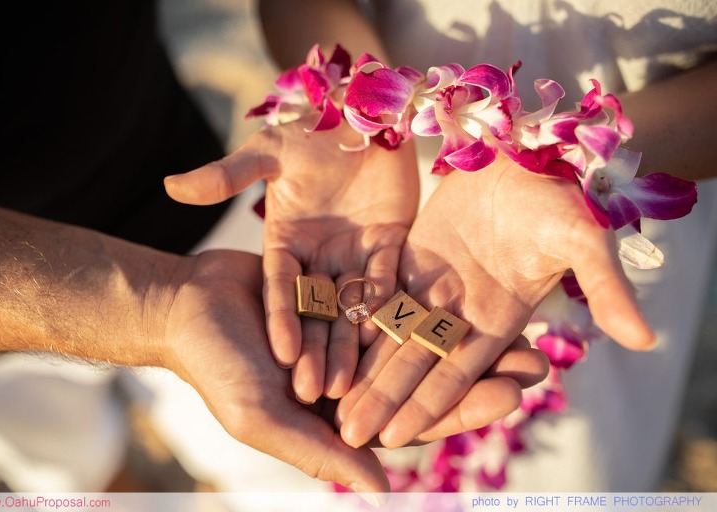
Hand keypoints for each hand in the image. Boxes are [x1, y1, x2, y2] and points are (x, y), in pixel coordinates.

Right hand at [157, 249, 545, 491]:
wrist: (186, 307)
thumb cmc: (217, 367)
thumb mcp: (263, 415)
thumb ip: (320, 452)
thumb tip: (381, 490)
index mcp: (341, 416)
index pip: (415, 419)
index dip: (463, 409)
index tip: (512, 396)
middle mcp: (353, 379)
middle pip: (428, 378)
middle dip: (480, 371)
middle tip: (539, 360)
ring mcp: (350, 337)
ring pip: (419, 336)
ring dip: (464, 332)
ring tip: (521, 322)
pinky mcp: (343, 297)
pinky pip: (392, 298)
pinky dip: (427, 296)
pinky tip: (464, 285)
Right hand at [159, 249, 388, 492]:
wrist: (185, 302)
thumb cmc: (219, 367)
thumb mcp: (263, 418)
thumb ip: (320, 454)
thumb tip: (383, 497)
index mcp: (324, 408)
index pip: (370, 414)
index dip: (365, 405)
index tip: (340, 396)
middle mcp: (332, 367)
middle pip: (368, 363)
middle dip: (336, 360)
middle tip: (293, 364)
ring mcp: (328, 325)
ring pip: (355, 322)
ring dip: (327, 327)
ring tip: (287, 336)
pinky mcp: (321, 288)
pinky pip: (341, 286)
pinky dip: (323, 291)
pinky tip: (303, 292)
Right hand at [165, 120, 419, 402]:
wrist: (359, 108)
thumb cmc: (309, 126)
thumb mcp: (268, 151)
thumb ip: (228, 173)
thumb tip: (171, 185)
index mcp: (284, 243)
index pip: (282, 289)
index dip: (281, 320)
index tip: (281, 357)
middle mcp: (317, 256)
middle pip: (318, 309)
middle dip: (318, 348)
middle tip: (322, 391)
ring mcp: (353, 252)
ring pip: (353, 304)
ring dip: (353, 341)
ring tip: (358, 380)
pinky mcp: (387, 242)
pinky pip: (388, 277)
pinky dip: (389, 304)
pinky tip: (394, 336)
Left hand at [336, 155, 653, 448]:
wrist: (523, 150)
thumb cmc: (556, 192)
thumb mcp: (581, 238)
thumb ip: (604, 286)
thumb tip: (644, 338)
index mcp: (499, 316)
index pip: (458, 371)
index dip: (429, 404)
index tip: (397, 435)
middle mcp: (462, 310)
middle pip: (416, 362)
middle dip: (384, 397)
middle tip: (347, 431)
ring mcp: (434, 285)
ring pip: (392, 334)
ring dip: (362, 365)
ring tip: (325, 396)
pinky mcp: (411, 258)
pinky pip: (378, 293)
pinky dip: (354, 316)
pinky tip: (325, 337)